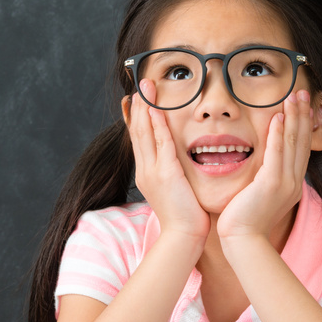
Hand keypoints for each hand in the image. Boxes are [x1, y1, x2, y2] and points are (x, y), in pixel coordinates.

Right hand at [124, 82, 209, 247]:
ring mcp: (152, 171)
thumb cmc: (185, 216)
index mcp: (146, 173)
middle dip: (138, 106)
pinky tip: (156, 108)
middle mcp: (145, 169)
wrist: (184, 237)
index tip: (136, 99)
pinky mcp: (165, 173)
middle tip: (140, 84)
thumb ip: (172, 174)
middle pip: (137, 131)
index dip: (136, 117)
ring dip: (145, 108)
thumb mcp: (174, 190)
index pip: (139, 139)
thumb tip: (175, 164)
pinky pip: (160, 142)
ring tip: (145, 87)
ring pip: (145, 133)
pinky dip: (157, 124)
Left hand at [216, 90, 311, 240]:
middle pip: (302, 141)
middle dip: (303, 114)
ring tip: (294, 96)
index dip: (303, 124)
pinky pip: (277, 154)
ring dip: (294, 117)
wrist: (243, 240)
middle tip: (304, 92)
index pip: (301, 147)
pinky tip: (279, 118)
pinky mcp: (272, 184)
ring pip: (293, 143)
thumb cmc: (245, 220)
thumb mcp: (261, 194)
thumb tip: (265, 164)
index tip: (303, 105)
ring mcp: (285, 182)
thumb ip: (266, 177)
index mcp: (292, 183)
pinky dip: (279, 134)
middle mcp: (293, 181)